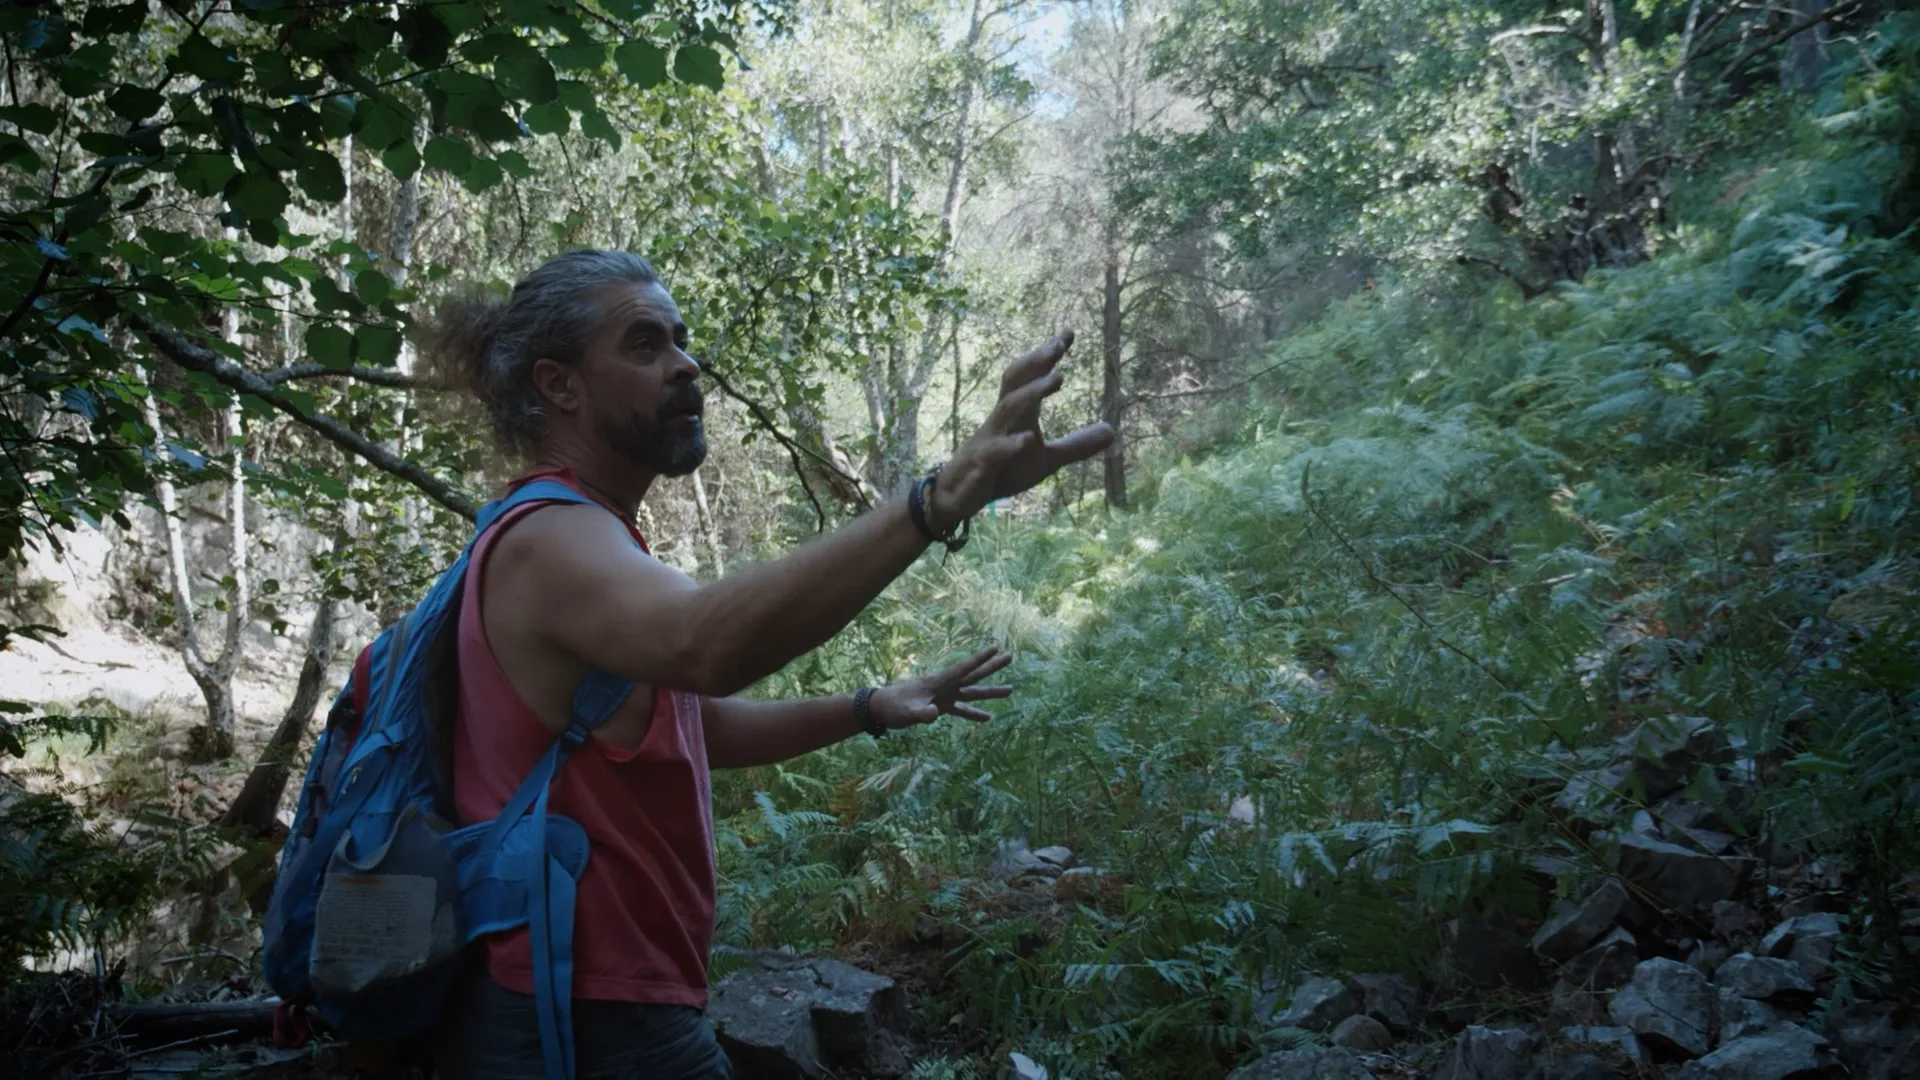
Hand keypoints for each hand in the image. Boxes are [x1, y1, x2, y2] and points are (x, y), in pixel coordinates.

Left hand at [868, 646, 1013, 730]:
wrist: (882, 709)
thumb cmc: (893, 707)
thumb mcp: (907, 712)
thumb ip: (921, 713)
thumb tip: (934, 714)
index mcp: (939, 681)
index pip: (964, 668)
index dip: (980, 658)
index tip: (996, 647)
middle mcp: (945, 686)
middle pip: (974, 675)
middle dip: (992, 666)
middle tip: (1010, 656)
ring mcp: (945, 696)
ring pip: (972, 691)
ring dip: (990, 691)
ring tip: (1010, 689)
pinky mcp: (941, 706)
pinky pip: (962, 709)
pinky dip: (974, 713)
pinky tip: (988, 717)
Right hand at [930, 329, 1115, 528]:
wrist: (958, 496)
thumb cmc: (1002, 470)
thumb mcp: (1046, 460)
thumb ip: (1076, 445)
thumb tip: (1113, 430)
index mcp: (1018, 413)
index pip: (1031, 376)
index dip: (1047, 355)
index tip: (1068, 332)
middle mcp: (1002, 419)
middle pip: (1015, 380)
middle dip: (1036, 361)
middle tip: (1058, 345)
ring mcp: (989, 439)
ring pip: (1007, 408)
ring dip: (1031, 392)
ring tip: (1057, 378)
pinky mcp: (981, 464)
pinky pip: (994, 451)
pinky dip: (1010, 444)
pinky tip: (1027, 440)